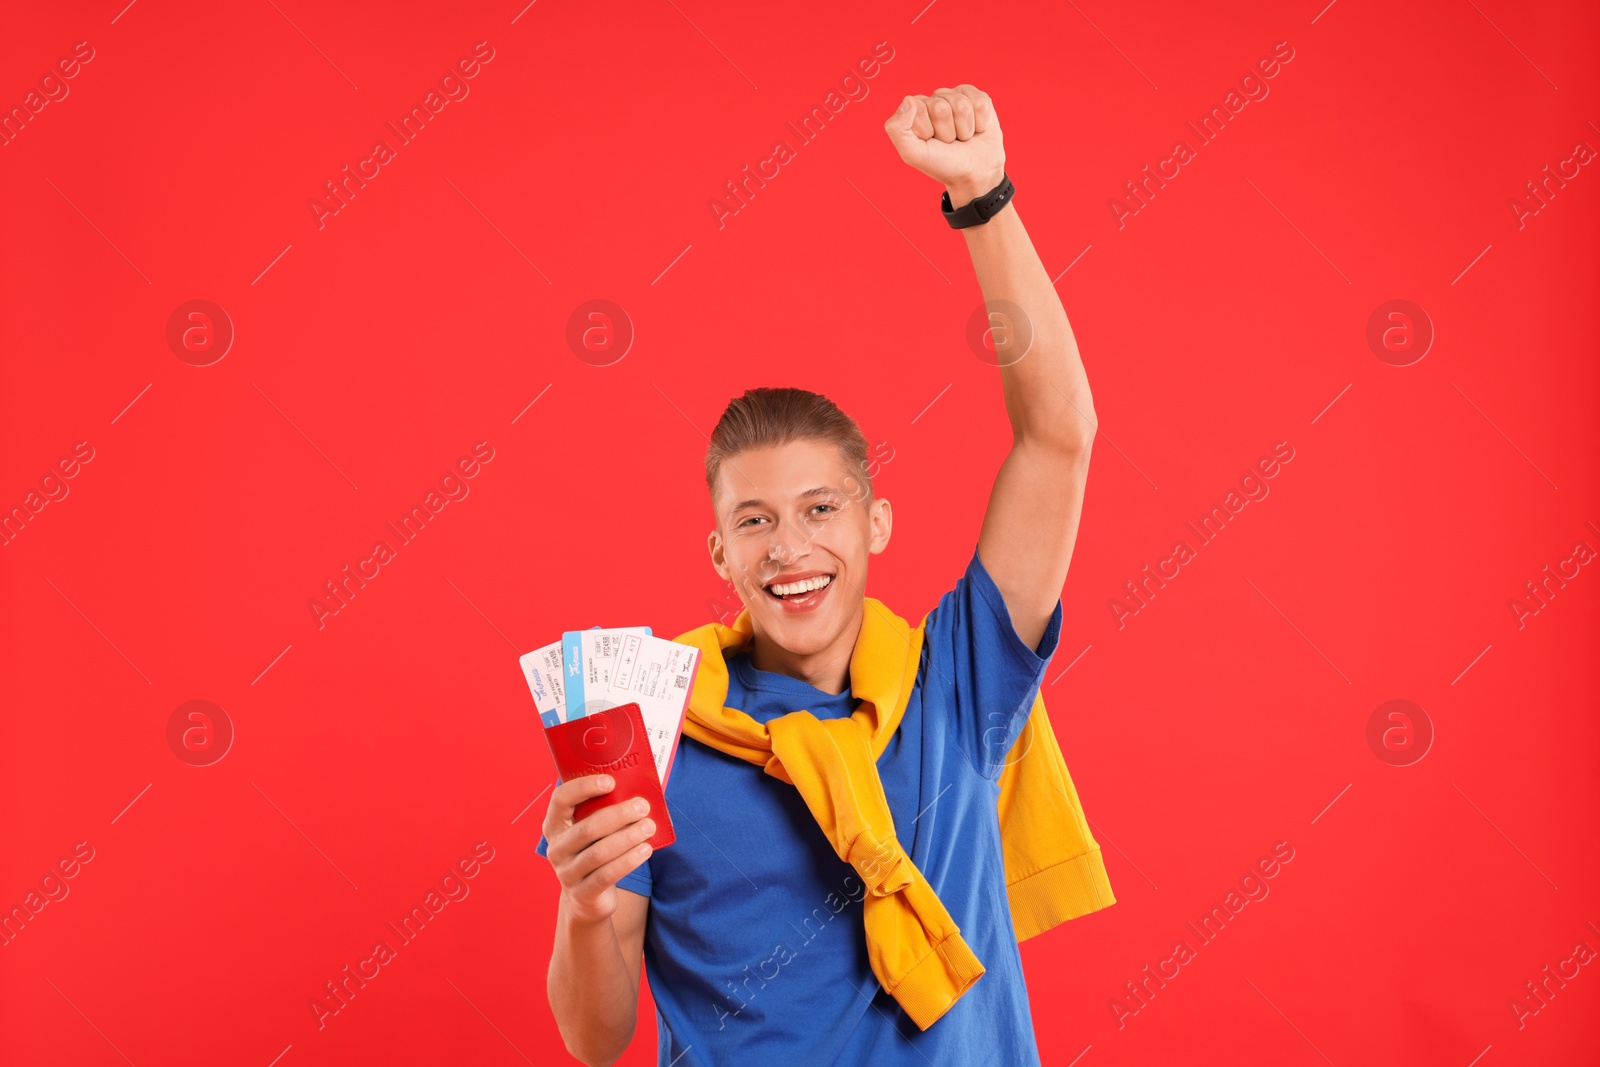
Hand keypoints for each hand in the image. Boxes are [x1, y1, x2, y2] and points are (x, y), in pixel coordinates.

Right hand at [542, 775, 654, 924]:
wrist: (586, 898)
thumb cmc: (594, 852)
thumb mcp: (593, 831)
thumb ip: (604, 811)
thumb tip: (637, 792)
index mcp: (554, 825)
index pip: (560, 799)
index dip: (583, 788)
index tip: (610, 782)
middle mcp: (556, 848)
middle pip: (587, 828)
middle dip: (618, 815)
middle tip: (642, 807)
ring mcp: (566, 873)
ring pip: (598, 853)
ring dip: (627, 837)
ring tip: (649, 827)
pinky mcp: (582, 894)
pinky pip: (606, 875)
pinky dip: (628, 860)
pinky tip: (645, 850)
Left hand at [884, 85, 1005, 205]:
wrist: (975, 174)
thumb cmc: (943, 164)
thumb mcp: (913, 154)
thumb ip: (897, 129)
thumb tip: (908, 99)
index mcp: (915, 111)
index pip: (919, 109)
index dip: (928, 131)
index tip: (932, 143)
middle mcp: (935, 100)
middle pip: (941, 108)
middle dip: (948, 131)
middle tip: (950, 143)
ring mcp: (957, 97)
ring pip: (962, 105)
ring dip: (965, 129)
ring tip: (963, 138)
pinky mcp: (978, 98)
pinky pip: (981, 102)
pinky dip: (982, 122)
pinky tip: (977, 129)